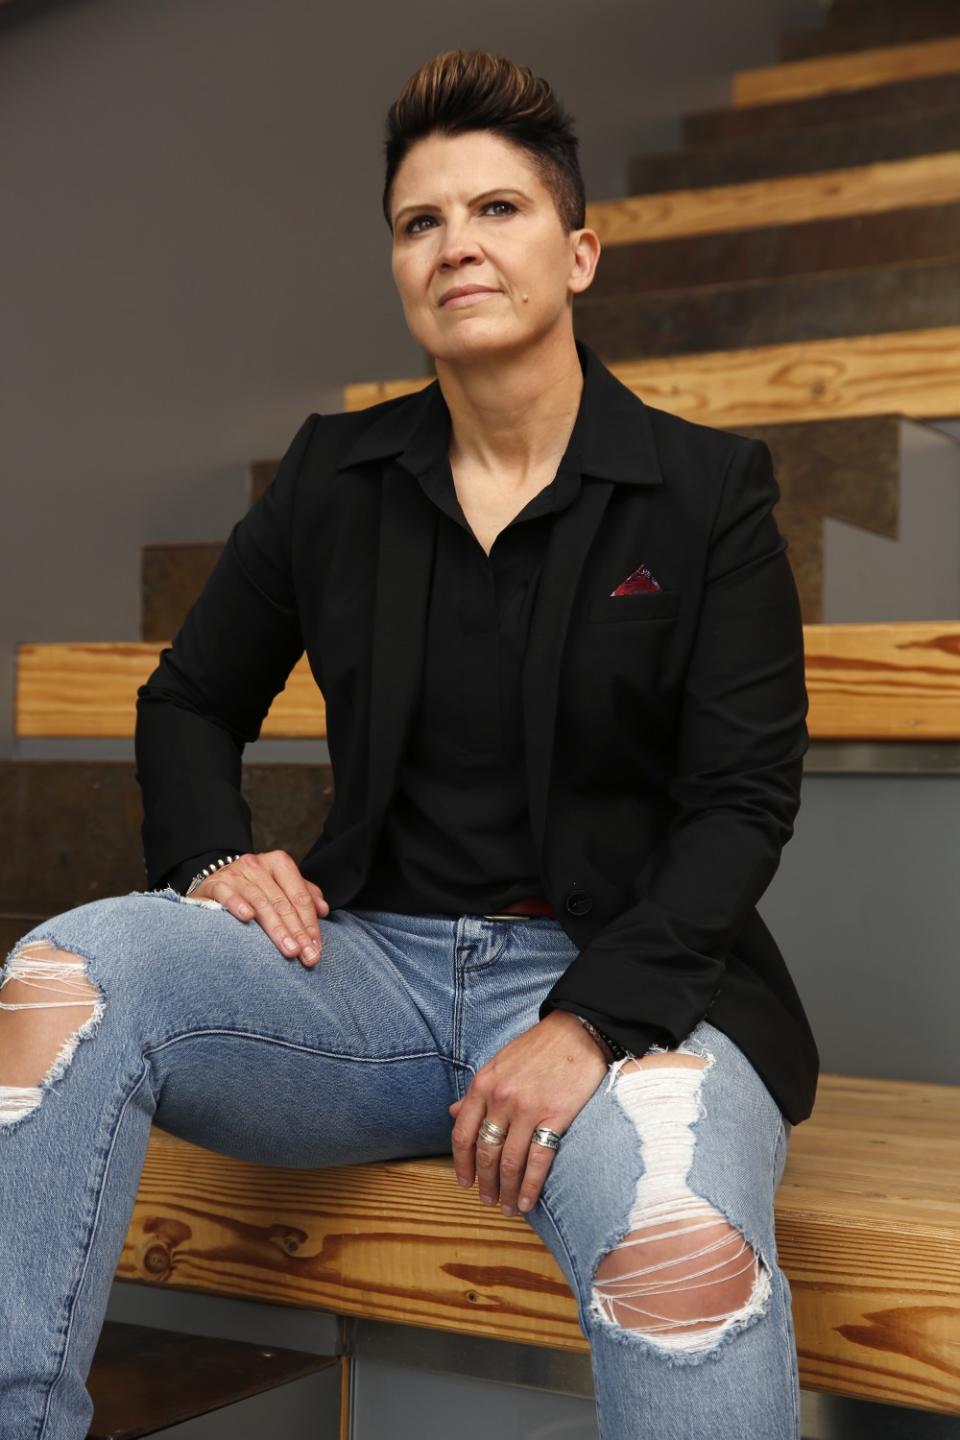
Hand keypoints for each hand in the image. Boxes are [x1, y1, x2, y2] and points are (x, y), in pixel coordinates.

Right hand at [189, 850, 329, 966]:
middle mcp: (258, 865)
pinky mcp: (215, 883)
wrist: (213, 885)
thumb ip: (303, 895)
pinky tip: (248, 918)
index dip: (310, 922)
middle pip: (282, 902)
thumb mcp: (279, 888)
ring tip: (289, 950)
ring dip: (277, 928)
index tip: (316, 948)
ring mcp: (235, 873)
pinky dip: (238, 904)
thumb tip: (323, 909)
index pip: (299, 895)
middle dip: (297, 932)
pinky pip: (228, 894)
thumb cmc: (252, 890)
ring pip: (260, 901)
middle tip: (306, 956)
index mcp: (278, 864)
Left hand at [448, 1010, 608, 1215]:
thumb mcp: (498, 1063)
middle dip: (484, 1182)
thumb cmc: (537, 1047)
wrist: (577, 1031)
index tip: (464, 1182)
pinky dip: (530, 1185)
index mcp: (483, 1085)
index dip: (461, 1164)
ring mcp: (527, 1109)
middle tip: (487, 1201)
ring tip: (506, 1207)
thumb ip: (477, 1092)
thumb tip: (453, 1112)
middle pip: (485, 1152)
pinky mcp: (555, 1117)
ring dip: (505, 1190)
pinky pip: (538, 1159)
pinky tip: (526, 1200)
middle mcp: (501, 1099)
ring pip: (509, 1161)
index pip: (463, 1134)